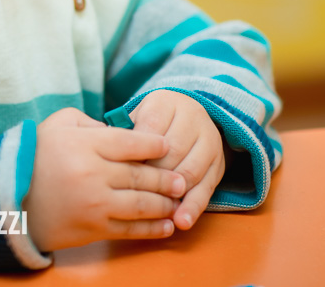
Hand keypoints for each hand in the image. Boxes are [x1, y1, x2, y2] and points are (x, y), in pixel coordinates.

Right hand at [23, 107, 185, 251]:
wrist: (8, 196)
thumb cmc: (35, 155)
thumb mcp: (58, 124)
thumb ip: (91, 123)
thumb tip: (120, 131)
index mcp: (85, 144)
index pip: (131, 142)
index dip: (154, 143)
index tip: (167, 145)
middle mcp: (93, 174)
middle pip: (141, 175)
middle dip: (166, 178)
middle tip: (181, 179)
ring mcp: (94, 203)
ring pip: (141, 204)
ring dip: (164, 204)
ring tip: (178, 201)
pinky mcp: (93, 228)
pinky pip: (130, 229)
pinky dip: (151, 229)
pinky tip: (165, 226)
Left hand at [129, 89, 225, 231]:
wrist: (188, 115)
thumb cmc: (152, 121)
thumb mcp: (138, 115)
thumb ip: (125, 131)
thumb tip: (106, 154)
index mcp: (166, 102)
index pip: (151, 127)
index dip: (137, 152)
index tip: (121, 171)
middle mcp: (193, 117)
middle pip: (173, 150)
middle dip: (153, 175)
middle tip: (134, 195)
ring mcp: (209, 141)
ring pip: (190, 171)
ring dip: (173, 194)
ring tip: (156, 213)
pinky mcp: (218, 164)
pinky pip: (207, 188)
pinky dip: (193, 207)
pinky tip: (181, 221)